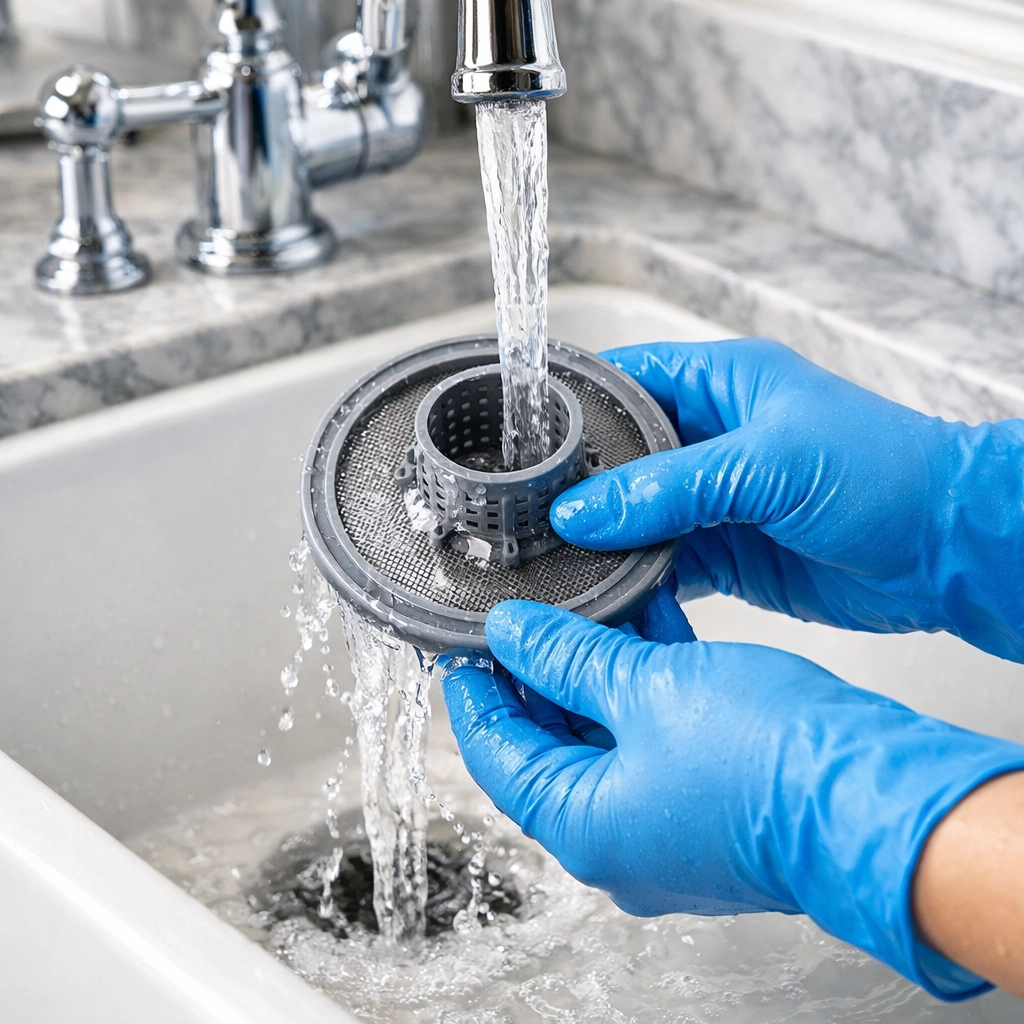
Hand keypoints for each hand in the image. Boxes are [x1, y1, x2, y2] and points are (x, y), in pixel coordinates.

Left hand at [441, 600, 1023, 999]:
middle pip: (550, 743)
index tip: (463, 647)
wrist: (875, 796)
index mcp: (582, 826)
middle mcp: (618, 840)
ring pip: (607, 734)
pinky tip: (646, 626)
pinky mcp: (708, 801)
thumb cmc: (767, 759)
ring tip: (585, 604)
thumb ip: (568, 656)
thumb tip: (513, 634)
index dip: (475, 692)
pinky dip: (644, 686)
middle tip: (524, 615)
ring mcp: (666, 825)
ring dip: (597, 669)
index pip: (497, 753)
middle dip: (539, 671)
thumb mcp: (645, 687)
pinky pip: (654, 738)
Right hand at [549, 340, 1023, 661]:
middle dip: (576, 487)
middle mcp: (710, 439)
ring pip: (634, 517)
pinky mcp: (727, 554)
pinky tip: (609, 595)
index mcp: (720, 384)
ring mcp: (715, 500)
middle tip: (527, 516)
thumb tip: (584, 508)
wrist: (949, 549)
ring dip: (601, 541)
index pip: (624, 381)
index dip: (573, 407)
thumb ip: (672, 485)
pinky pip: (663, 564)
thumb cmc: (887, 471)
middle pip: (618, 458)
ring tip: (554, 561)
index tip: (522, 441)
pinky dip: (636, 581)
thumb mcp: (771, 463)